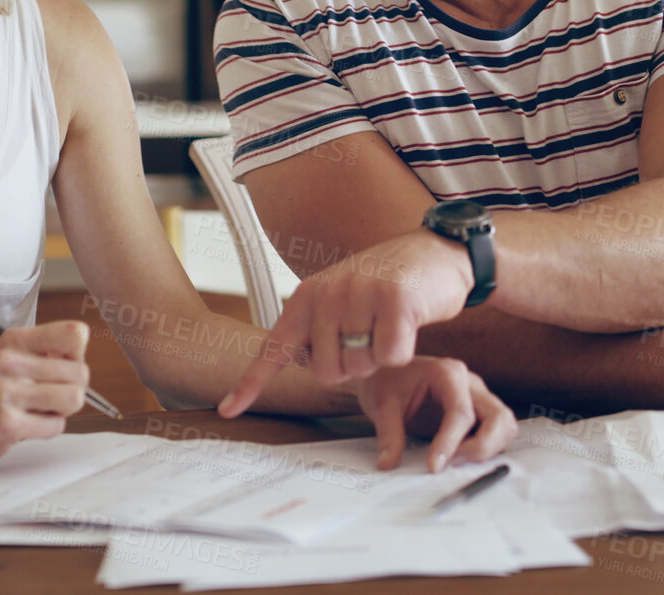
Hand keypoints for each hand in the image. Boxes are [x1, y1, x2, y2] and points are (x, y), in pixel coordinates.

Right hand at [0, 320, 91, 474]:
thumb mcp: (4, 361)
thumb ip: (42, 356)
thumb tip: (83, 361)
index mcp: (13, 340)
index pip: (75, 334)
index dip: (75, 357)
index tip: (57, 370)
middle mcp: (10, 361)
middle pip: (81, 373)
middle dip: (71, 391)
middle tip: (44, 399)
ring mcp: (6, 392)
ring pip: (73, 398)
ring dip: (61, 412)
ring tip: (35, 412)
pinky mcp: (6, 423)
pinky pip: (55, 426)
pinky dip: (45, 431)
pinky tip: (22, 428)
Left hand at [219, 230, 473, 415]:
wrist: (435, 252)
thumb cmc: (387, 286)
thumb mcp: (341, 300)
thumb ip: (317, 328)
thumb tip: (299, 363)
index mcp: (306, 297)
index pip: (274, 347)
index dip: (250, 383)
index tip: (227, 411)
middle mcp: (326, 294)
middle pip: (327, 372)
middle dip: (352, 366)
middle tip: (370, 335)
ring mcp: (358, 295)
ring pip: (361, 367)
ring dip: (380, 358)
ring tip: (388, 324)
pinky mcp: (393, 300)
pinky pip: (391, 356)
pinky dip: (404, 351)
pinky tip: (408, 323)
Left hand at [352, 356, 517, 472]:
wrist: (389, 371)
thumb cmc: (388, 380)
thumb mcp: (382, 404)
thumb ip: (389, 434)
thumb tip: (388, 463)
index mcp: (448, 373)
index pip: (461, 412)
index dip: (450, 443)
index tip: (433, 466)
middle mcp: (470, 383)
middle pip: (498, 417)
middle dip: (482, 447)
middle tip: (452, 464)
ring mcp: (478, 397)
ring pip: (505, 425)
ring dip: (489, 448)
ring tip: (457, 460)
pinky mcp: (479, 412)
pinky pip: (498, 432)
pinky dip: (488, 448)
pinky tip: (462, 457)